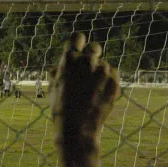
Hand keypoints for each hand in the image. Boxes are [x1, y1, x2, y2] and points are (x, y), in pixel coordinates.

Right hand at [51, 32, 120, 166]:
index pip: (77, 37)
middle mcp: (87, 61)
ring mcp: (102, 71)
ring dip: (99, 73)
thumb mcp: (53, 88)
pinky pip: (113, 75)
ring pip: (104, 64)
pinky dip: (108, 82)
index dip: (78, 42)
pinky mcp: (114, 81)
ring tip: (92, 92)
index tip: (80, 46)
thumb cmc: (61, 109)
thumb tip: (58, 67)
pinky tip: (100, 95)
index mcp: (69, 60)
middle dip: (92, 56)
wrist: (77, 129)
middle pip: (94, 48)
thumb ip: (58, 73)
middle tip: (88, 70)